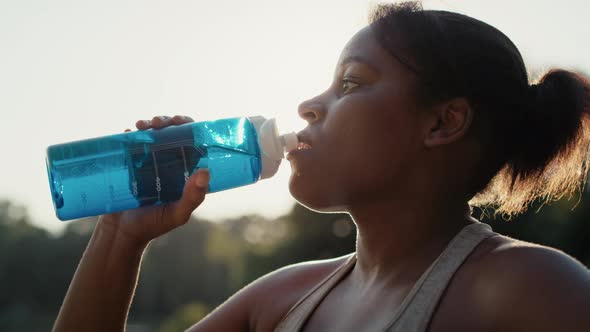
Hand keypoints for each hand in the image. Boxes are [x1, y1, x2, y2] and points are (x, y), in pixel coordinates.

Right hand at [98, 115, 208, 247]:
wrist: (121, 233)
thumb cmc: (154, 225)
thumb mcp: (177, 214)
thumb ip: (193, 197)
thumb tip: (206, 171)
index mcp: (184, 170)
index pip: (191, 141)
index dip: (188, 126)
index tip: (180, 122)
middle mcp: (167, 163)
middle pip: (170, 133)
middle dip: (166, 121)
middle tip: (158, 123)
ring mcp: (146, 162)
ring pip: (151, 134)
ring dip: (148, 124)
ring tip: (142, 126)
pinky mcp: (128, 164)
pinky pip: (130, 143)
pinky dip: (130, 134)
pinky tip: (128, 132)